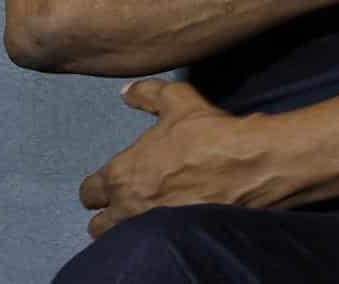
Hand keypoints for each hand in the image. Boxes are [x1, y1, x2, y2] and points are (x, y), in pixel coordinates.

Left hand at [79, 80, 306, 236]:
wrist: (249, 166)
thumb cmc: (208, 134)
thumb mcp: (176, 100)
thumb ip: (145, 94)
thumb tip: (127, 92)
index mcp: (122, 174)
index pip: (89, 191)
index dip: (98, 186)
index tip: (113, 182)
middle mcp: (130, 207)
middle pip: (98, 225)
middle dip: (108, 215)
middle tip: (127, 203)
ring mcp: (152, 228)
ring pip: (121, 241)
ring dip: (126, 231)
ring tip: (144, 217)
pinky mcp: (177, 240)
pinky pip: (151, 247)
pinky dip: (154, 239)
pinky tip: (169, 226)